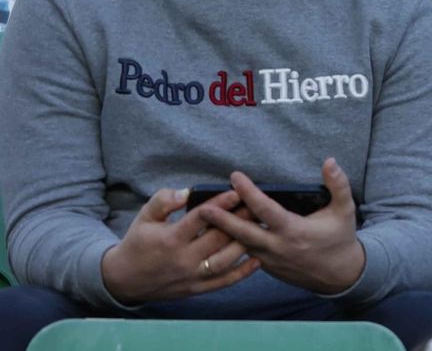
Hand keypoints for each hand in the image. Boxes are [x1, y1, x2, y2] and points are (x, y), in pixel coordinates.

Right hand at [100, 187, 259, 303]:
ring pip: (225, 261)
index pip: (201, 218)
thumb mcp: (144, 217)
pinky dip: (242, 272)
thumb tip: (186, 191)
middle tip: (256, 206)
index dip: (220, 204)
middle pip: (218, 238)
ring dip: (244, 244)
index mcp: (170, 239)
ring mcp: (191, 276)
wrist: (123, 279)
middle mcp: (183, 259)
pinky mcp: (196, 289)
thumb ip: (164, 201)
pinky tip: (257, 259)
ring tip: (259, 228)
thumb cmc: (138, 242)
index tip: (237, 192)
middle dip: (239, 220)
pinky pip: (223, 282)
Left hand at [195, 158, 365, 295]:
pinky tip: (220, 233)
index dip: (248, 192)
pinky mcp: (267, 268)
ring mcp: (269, 260)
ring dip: (223, 233)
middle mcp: (277, 247)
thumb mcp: (345, 209)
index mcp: (293, 230)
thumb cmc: (341, 238)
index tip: (235, 176)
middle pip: (242, 232)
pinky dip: (233, 243)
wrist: (339, 274)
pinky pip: (245, 254)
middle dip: (221, 219)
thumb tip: (330, 161)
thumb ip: (338, 184)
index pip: (264, 209)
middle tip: (202, 207)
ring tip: (205, 220)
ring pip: (240, 246)